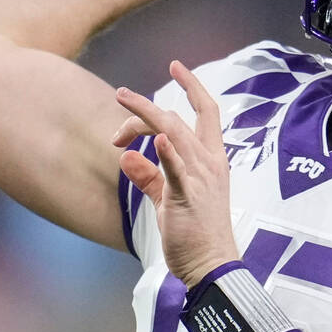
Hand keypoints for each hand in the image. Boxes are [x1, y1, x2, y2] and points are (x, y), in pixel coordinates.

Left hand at [112, 60, 238, 286]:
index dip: (192, 86)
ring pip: (173, 133)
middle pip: (178, 119)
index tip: (175, 66)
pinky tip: (154, 138)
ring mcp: (200, 178)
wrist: (211, 265)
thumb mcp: (169, 199)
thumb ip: (149, 177)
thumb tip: (127, 157)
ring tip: (122, 101)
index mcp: (212, 160)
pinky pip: (176, 169)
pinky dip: (166, 151)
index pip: (206, 112)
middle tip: (120, 96)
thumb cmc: (194, 234)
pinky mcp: (187, 196)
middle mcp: (210, 163)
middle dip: (146, 104)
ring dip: (145, 114)